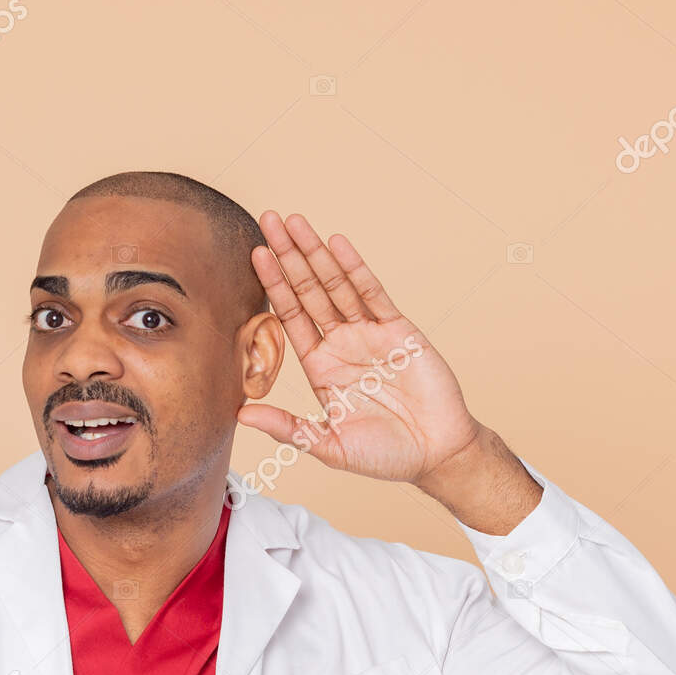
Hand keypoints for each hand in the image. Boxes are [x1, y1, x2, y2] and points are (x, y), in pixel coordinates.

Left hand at [242, 212, 542, 533]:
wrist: (436, 454)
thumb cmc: (385, 455)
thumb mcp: (328, 445)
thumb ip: (287, 428)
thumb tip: (239, 416)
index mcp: (321, 367)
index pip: (291, 316)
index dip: (274, 285)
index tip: (255, 255)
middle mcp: (341, 344)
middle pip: (309, 291)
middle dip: (289, 256)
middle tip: (268, 219)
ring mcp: (369, 334)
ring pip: (337, 285)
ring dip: (316, 253)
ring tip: (295, 221)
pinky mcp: (399, 330)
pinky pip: (373, 293)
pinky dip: (355, 268)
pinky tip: (337, 244)